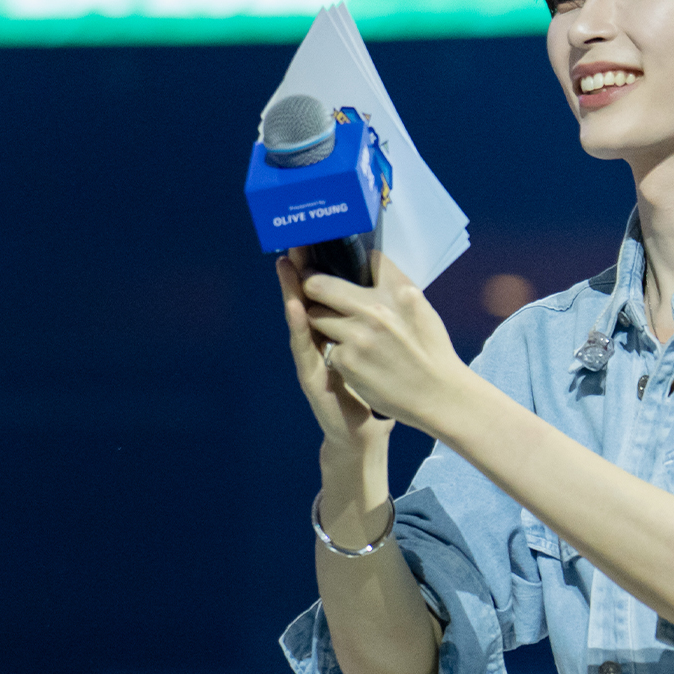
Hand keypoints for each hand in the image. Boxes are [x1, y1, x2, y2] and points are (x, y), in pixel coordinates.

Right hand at [277, 250, 396, 453]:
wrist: (362, 434)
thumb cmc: (371, 391)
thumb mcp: (373, 350)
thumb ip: (372, 322)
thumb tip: (387, 285)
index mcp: (335, 332)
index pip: (324, 294)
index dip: (318, 268)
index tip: (316, 240)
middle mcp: (318, 343)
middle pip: (307, 300)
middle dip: (301, 271)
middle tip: (296, 242)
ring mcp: (311, 360)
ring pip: (299, 320)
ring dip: (291, 292)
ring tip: (285, 267)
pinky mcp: (311, 379)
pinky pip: (304, 349)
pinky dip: (298, 327)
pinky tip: (295, 308)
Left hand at [287, 248, 470, 435]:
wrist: (438, 393)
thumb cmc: (430, 349)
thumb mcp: (420, 306)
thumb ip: (393, 284)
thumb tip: (370, 263)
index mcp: (397, 290)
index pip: (364, 260)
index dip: (347, 259)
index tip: (332, 257)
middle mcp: (375, 308)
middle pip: (319, 284)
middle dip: (311, 284)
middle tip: (310, 287)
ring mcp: (358, 336)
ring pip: (315, 316)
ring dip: (321, 321)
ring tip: (337, 329)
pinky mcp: (347, 361)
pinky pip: (326, 347)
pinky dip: (335, 352)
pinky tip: (353, 359)